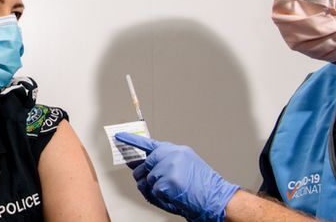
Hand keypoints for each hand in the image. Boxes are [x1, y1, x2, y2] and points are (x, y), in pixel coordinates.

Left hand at [115, 132, 238, 221]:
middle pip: (145, 165)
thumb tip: (143, 166)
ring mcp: (169, 166)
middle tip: (160, 185)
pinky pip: (153, 191)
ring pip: (148, 180)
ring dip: (156, 190)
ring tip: (173, 191)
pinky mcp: (167, 180)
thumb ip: (164, 163)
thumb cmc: (201, 187)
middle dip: (147, 177)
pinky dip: (161, 198)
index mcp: (176, 150)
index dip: (132, 141)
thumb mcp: (185, 167)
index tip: (118, 136)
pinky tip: (174, 196)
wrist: (216, 199)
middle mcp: (171, 154)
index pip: (150, 143)